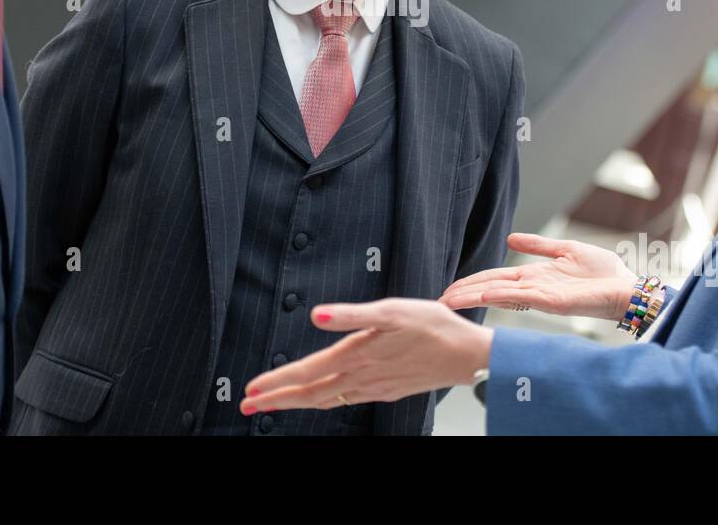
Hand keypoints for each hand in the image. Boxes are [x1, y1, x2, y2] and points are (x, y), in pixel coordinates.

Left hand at [239, 299, 491, 413]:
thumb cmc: (434, 327)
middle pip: (311, 393)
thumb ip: (351, 314)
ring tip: (275, 404)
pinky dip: (325, 401)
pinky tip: (323, 398)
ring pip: (327, 399)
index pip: (307, 372)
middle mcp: (361, 376)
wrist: (468, 355)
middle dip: (277, 399)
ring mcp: (374, 387)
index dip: (277, 382)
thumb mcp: (393, 311)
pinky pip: (346, 399)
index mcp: (357, 355)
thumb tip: (317, 315)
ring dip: (297, 401)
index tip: (251, 391)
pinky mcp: (386, 389)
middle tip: (248, 406)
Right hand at [439, 231, 638, 319]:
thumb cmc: (603, 272)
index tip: (451, 288)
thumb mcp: (565, 250)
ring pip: (500, 295)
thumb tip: (511, 239)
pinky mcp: (553, 301)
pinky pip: (522, 297)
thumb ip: (538, 245)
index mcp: (534, 277)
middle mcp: (533, 288)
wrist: (626, 287)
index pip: (496, 279)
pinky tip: (484, 295)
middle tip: (440, 300)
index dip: (473, 282)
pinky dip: (502, 296)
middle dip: (466, 293)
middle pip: (492, 288)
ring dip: (475, 297)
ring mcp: (541, 296)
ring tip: (451, 300)